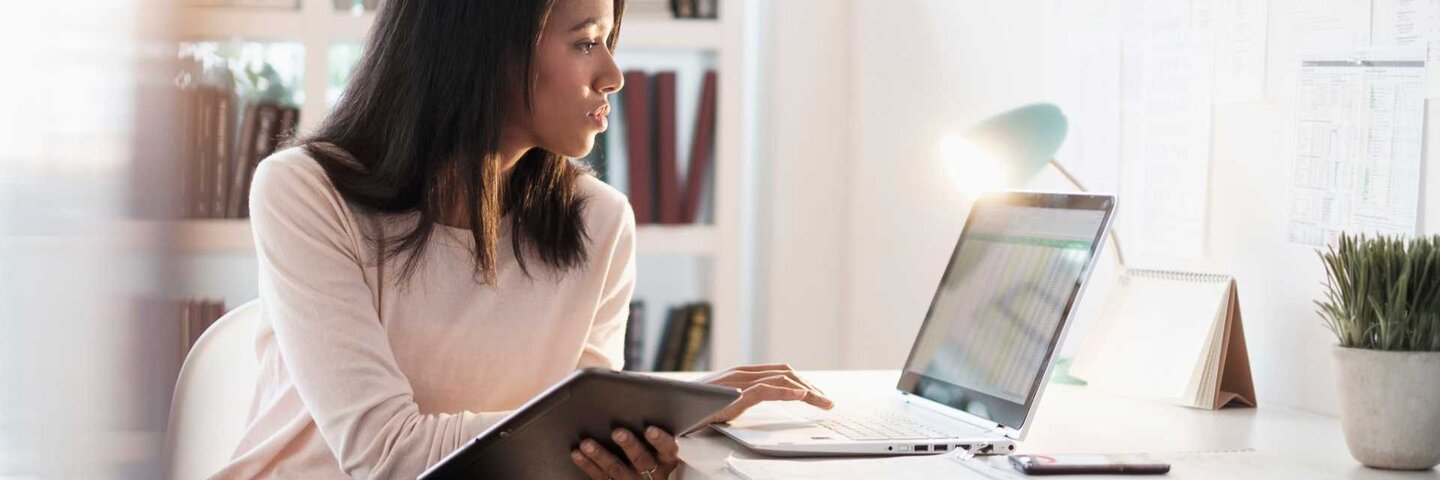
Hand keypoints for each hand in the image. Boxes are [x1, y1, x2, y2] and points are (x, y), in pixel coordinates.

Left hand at [571, 426, 679, 479]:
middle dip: (629, 445)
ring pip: (616, 469)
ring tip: (587, 443)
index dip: (660, 440)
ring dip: (600, 455)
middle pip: (641, 459)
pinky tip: (578, 454)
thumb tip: (634, 402)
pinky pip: (600, 477)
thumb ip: (651, 432)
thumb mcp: (658, 448)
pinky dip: (587, 464)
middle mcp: (651, 472)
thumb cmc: (650, 454)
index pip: (668, 449)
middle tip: (617, 432)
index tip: (650, 430)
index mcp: (665, 459)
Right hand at [695, 363, 833, 427]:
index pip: (780, 373)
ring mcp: (737, 381)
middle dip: (811, 387)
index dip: (802, 383)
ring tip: (823, 403)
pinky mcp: (733, 394)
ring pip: (782, 380)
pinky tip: (802, 398)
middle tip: (826, 402)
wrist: (666, 407)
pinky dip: (787, 393)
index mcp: (741, 375)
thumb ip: (738, 401)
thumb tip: (748, 407)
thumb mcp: (721, 403)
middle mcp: (742, 373)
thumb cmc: (690, 408)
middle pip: (786, 374)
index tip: (818, 397)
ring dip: (808, 392)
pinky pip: (766, 390)